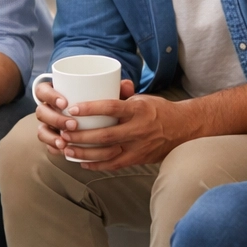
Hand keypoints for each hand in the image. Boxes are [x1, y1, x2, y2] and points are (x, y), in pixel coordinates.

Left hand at [38, 80, 190, 170]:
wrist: (182, 129)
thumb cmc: (158, 110)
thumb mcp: (142, 98)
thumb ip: (122, 93)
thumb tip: (105, 81)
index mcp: (138, 110)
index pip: (112, 107)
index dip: (90, 109)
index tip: (72, 109)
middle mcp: (138, 129)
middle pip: (105, 135)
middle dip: (82, 136)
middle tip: (64, 132)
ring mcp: (138, 147)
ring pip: (107, 153)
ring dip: (84, 153)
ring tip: (67, 149)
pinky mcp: (138, 159)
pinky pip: (114, 165)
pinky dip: (97, 165)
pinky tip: (82, 162)